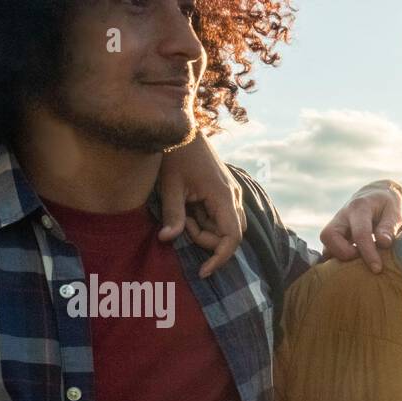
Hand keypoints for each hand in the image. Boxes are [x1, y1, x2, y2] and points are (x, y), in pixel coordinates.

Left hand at [158, 135, 245, 278]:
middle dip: (207, 240)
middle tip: (183, 225)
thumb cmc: (175, 154)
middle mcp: (234, 197)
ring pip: (226, 228)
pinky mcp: (225, 192)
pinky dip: (206, 220)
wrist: (182, 129)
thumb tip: (167, 239)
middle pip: (230, 236)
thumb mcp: (169, 185)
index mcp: (224, 197)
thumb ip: (172, 214)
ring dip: (205, 230)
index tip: (202, 271)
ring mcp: (232, 194)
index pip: (232, 238)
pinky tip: (189, 206)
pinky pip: (221, 216)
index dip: (219, 258)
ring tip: (184, 213)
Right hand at [320, 180, 401, 272]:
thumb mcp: (394, 211)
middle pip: (329, 236)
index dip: (368, 253)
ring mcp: (335, 225)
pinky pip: (327, 250)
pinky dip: (336, 260)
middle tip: (362, 261)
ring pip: (325, 244)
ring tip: (358, 264)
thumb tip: (384, 243)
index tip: (377, 269)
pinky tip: (351, 267)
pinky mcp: (334, 235)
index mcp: (359, 207)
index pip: (360, 233)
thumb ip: (389, 226)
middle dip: (344, 254)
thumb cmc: (388, 205)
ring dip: (338, 258)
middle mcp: (342, 215)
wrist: (377, 196)